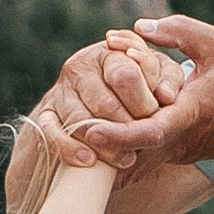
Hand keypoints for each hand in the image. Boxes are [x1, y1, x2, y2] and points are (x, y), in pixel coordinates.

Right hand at [3, 27, 189, 213]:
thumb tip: (166, 97)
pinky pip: (51, 133)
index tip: (154, 117)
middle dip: (126, 128)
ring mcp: (59, 92)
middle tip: (141, 144)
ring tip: (125, 158)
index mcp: (109, 52)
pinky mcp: (45, 115)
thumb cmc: (140, 89)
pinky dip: (69, 148)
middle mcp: (80, 67)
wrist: (106, 102)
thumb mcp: (160, 77)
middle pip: (104, 104)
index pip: (125, 76)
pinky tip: (88, 161)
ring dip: (104, 145)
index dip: (142, 103)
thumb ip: (169, 80)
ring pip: (80, 121)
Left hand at [65, 15, 213, 177]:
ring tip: (72, 130)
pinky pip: (137, 156)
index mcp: (190, 115)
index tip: (87, 129)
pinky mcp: (171, 154)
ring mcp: (174, 153)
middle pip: (129, 154)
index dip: (116, 134)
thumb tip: (137, 27)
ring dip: (102, 150)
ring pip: (130, 160)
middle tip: (64, 127)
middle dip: (95, 145)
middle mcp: (178, 141)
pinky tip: (93, 133)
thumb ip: (177, 31)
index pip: (148, 132)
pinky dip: (116, 148)